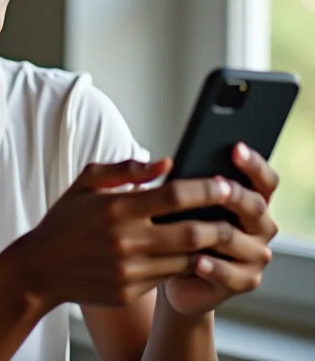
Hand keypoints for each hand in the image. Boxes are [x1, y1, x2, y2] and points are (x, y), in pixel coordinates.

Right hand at [16, 158, 249, 309]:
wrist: (41, 268)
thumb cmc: (64, 220)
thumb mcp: (86, 183)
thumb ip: (126, 169)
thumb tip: (166, 163)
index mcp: (116, 208)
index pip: (173, 196)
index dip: (204, 190)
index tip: (223, 184)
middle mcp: (126, 240)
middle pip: (191, 232)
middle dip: (219, 222)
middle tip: (235, 213)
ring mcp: (130, 269)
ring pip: (186, 259)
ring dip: (209, 248)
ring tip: (221, 233)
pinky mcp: (130, 291)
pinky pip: (169, 277)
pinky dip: (186, 265)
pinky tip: (193, 254)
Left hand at [164, 143, 279, 315]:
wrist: (170, 266)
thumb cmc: (175, 224)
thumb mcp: (178, 199)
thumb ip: (182, 182)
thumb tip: (166, 163)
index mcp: (249, 199)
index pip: (264, 179)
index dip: (253, 164)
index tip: (236, 148)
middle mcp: (259, 225)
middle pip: (257, 206)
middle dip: (235, 194)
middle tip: (217, 184)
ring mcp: (255, 254)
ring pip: (244, 241)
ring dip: (221, 232)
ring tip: (200, 225)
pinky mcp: (244, 280)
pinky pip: (234, 275)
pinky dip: (215, 267)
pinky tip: (197, 260)